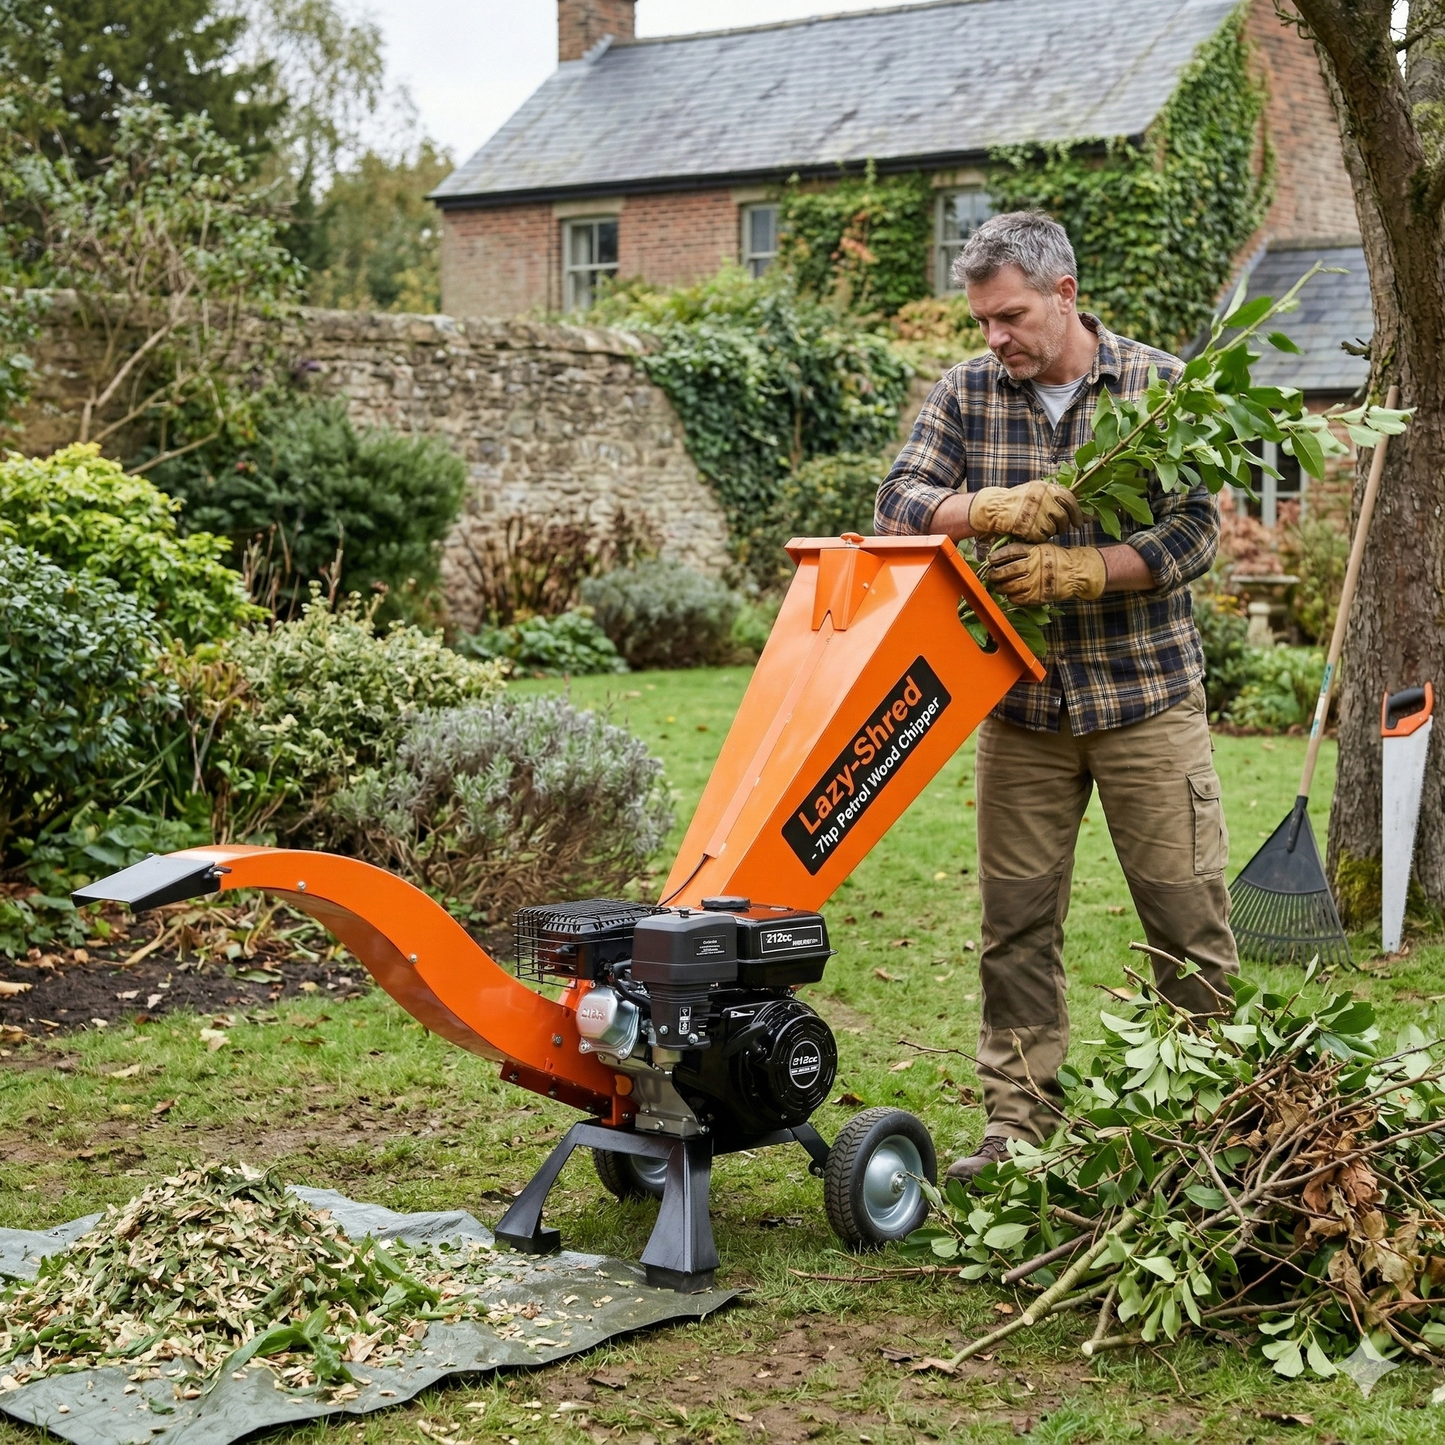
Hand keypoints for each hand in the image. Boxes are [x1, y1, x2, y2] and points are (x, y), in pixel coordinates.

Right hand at [968, 481, 1083, 540]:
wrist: (995, 508)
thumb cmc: (1018, 502)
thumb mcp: (1037, 493)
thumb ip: (1058, 500)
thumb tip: (1088, 516)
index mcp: (1045, 488)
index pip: (1069, 499)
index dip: (1077, 513)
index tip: (1079, 523)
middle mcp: (1041, 498)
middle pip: (1063, 517)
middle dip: (1063, 526)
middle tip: (1059, 529)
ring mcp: (1034, 513)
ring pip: (1053, 529)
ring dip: (1049, 532)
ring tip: (1037, 527)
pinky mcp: (1028, 527)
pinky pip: (1041, 537)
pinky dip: (1038, 538)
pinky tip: (1030, 532)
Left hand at [990, 542, 1106, 603]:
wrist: (1077, 572)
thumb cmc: (1057, 559)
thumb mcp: (1042, 547)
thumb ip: (1024, 550)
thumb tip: (1001, 555)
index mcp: (1033, 551)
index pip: (1008, 553)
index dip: (996, 557)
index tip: (991, 560)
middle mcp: (1032, 566)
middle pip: (1004, 572)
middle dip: (993, 575)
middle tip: (991, 576)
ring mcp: (1034, 582)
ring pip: (1007, 587)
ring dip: (999, 587)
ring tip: (998, 586)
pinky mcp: (1037, 596)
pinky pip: (1016, 599)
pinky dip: (1010, 597)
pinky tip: (1010, 594)